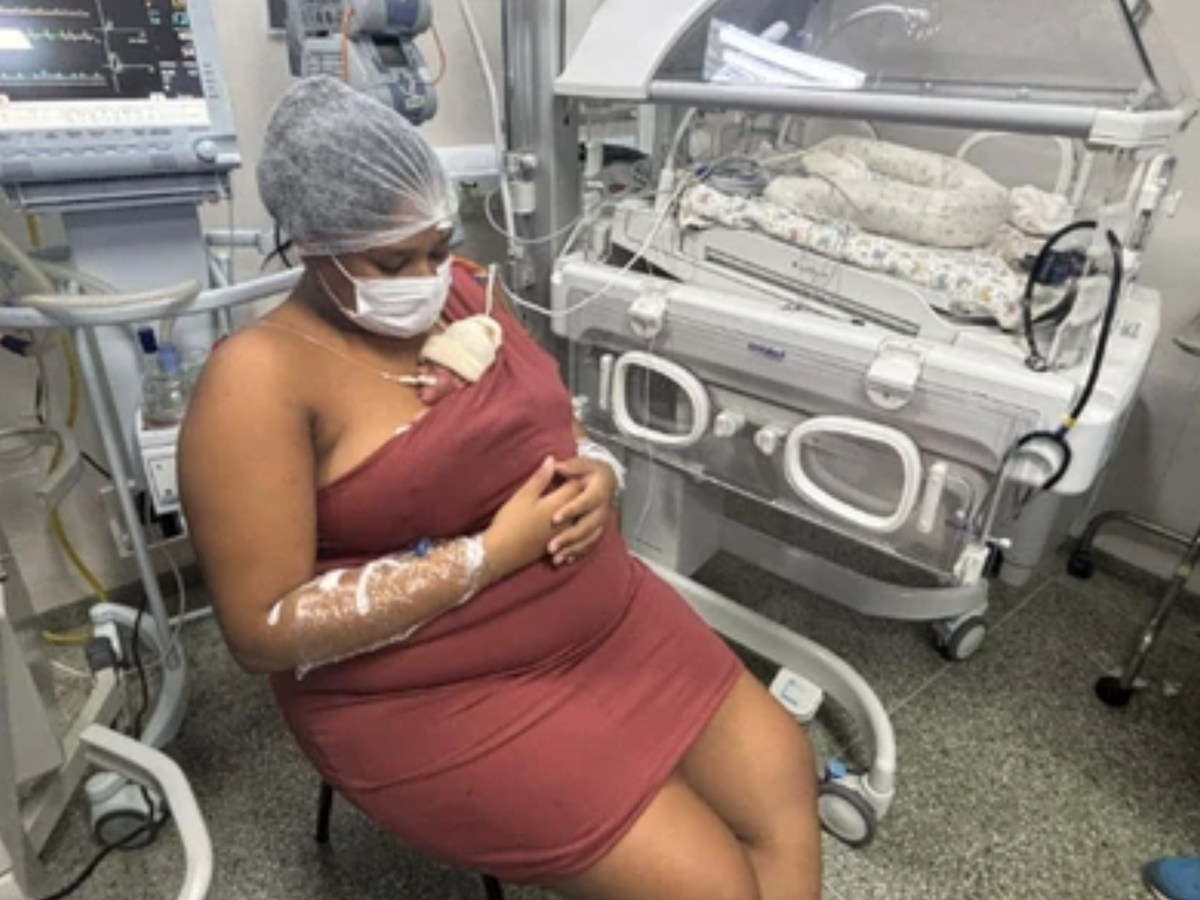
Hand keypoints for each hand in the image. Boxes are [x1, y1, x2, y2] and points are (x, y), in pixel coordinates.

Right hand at [483, 458, 577, 579]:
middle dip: (579, 489)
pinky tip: (566, 520)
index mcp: (559, 504)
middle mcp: (567, 520)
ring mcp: (564, 534)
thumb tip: (552, 460)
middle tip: (573, 479)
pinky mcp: (558, 545)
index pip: (576, 484)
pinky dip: (572, 523)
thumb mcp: (524, 496)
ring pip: (579, 518)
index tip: (571, 467)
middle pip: (580, 501)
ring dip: (577, 508)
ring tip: (572, 498)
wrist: (501, 553)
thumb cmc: (511, 522)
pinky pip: (573, 532)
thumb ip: (540, 478)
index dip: (575, 473)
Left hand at [547, 457, 616, 566]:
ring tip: (555, 558)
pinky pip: (589, 545)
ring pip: (588, 539)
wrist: (607, 479)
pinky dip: (577, 553)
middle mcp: (602, 509)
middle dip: (569, 537)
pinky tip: (564, 561)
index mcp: (598, 491)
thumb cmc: (590, 470)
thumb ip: (569, 466)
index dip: (571, 510)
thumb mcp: (581, 464)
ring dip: (572, 549)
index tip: (554, 518)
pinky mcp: (597, 530)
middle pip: (587, 526)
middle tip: (550, 547)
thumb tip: (553, 462)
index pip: (585, 501)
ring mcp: (601, 522)